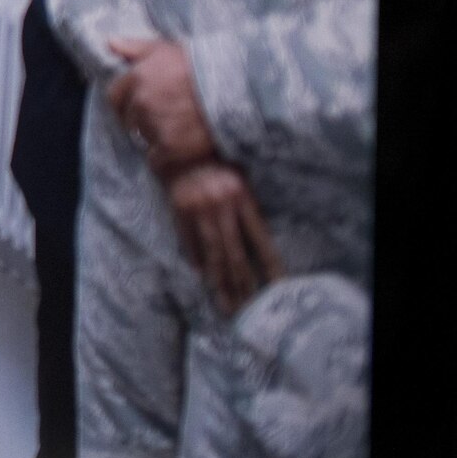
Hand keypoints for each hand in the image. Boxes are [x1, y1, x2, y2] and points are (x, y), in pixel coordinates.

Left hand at [107, 37, 214, 179]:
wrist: (241, 91)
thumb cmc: (206, 66)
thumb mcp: (170, 48)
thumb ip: (137, 48)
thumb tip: (110, 43)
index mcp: (138, 78)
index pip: (115, 98)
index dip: (126, 104)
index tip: (138, 107)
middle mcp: (141, 102)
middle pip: (130, 120)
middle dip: (142, 121)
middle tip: (166, 119)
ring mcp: (154, 126)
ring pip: (143, 138)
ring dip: (155, 138)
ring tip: (179, 130)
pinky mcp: (170, 148)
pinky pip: (156, 159)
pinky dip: (166, 157)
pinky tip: (182, 149)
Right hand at [166, 162, 284, 316]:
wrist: (180, 149)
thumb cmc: (217, 163)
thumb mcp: (241, 180)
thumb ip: (248, 208)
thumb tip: (257, 246)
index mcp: (241, 197)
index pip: (260, 240)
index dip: (269, 266)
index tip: (277, 289)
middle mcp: (220, 206)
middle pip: (235, 254)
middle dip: (243, 284)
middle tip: (248, 308)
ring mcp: (198, 211)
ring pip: (212, 254)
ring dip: (220, 282)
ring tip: (226, 303)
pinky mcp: (179, 213)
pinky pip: (189, 243)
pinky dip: (197, 261)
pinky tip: (204, 278)